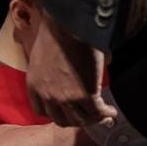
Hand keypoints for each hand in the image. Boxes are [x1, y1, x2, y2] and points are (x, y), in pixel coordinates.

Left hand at [26, 12, 114, 128]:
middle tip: (88, 117)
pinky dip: (106, 114)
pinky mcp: (84, 95)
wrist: (67, 25)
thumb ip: (51, 73)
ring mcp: (65, 98)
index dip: (56, 113)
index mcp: (34, 86)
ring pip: (81, 120)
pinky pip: (97, 112)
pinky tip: (112, 111)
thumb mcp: (43, 57)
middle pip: (62, 120)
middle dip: (76, 120)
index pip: (42, 111)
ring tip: (104, 116)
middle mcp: (47, 95)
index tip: (66, 111)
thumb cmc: (56, 33)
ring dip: (93, 120)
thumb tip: (67, 76)